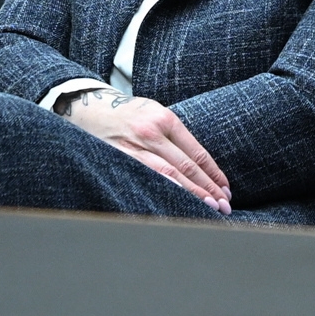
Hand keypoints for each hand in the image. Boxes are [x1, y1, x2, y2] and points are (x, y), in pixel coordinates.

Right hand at [64, 91, 232, 210]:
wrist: (89, 108)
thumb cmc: (128, 114)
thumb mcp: (155, 112)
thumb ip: (174, 135)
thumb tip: (200, 166)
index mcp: (165, 118)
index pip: (197, 152)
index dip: (213, 173)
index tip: (225, 189)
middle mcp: (151, 132)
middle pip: (186, 166)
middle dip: (208, 188)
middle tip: (224, 205)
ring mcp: (134, 147)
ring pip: (169, 175)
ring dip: (191, 193)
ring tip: (209, 207)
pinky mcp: (119, 159)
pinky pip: (146, 179)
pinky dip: (164, 192)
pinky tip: (176, 203)